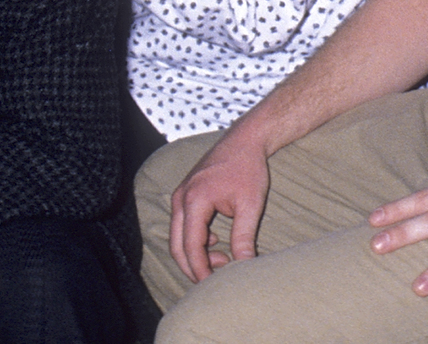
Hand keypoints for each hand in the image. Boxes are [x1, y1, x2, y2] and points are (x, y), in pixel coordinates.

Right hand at [168, 132, 269, 283]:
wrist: (244, 141)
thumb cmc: (248, 169)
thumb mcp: (250, 206)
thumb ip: (243, 238)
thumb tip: (245, 266)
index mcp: (195, 200)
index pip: (191, 246)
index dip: (201, 270)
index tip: (213, 286)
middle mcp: (181, 198)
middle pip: (177, 245)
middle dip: (194, 267)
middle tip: (216, 279)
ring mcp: (180, 195)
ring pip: (178, 236)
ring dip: (195, 254)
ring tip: (224, 258)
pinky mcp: (184, 194)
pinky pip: (182, 225)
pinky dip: (194, 240)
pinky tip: (216, 240)